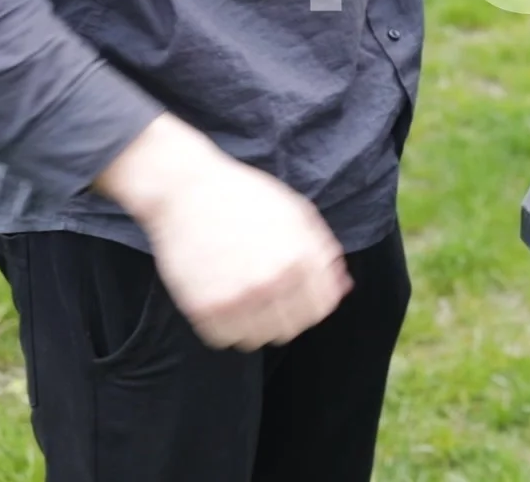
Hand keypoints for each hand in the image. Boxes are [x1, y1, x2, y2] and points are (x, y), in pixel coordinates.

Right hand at [97, 115, 350, 349]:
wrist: (186, 189)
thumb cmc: (244, 197)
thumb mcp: (295, 213)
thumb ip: (323, 252)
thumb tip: (343, 287)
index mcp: (302, 259)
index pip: (321, 307)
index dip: (311, 302)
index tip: (294, 292)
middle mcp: (274, 282)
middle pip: (291, 328)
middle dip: (283, 313)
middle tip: (263, 293)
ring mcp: (239, 298)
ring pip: (258, 339)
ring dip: (253, 323)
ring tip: (241, 295)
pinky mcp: (205, 307)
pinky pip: (224, 339)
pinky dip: (224, 325)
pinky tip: (220, 297)